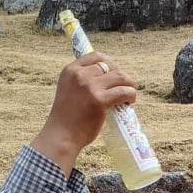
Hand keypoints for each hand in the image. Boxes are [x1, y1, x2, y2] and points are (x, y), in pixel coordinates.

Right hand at [31, 52, 137, 173]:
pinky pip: (124, 91)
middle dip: (120, 76)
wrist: (61, 136)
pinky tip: (129, 102)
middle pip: (110, 66)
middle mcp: (79, 75)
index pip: (96, 56)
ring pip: (120, 77)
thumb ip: (81, 81)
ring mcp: (90, 86)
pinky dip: (131, 95)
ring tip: (129, 95)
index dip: (109, 63)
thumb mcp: (68, 90)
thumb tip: (105, 77)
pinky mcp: (99, 100)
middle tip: (124, 88)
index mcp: (70, 70)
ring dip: (128, 85)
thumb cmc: (66, 117)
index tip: (114, 73)